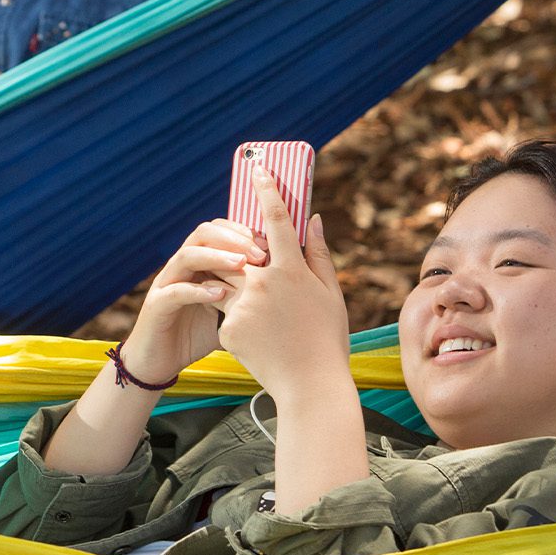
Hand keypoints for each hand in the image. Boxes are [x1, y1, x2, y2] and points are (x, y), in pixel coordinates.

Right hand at [117, 220, 266, 384]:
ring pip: (188, 255)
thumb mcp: (228, 309)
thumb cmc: (197, 333)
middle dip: (234, 239)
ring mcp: (166, 283)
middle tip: (260, 254)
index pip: (219, 230)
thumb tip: (286, 284)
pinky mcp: (156, 305)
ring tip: (241, 265)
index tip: (270, 244)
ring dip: (216, 257)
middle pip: (203, 233)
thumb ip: (246, 293)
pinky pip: (176, 291)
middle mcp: (181, 267)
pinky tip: (220, 295)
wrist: (159, 362)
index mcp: (199, 263)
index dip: (243, 231)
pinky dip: (199, 290)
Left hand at [217, 172, 350, 398]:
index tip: (257, 168)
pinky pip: (224, 310)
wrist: (310, 386)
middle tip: (249, 262)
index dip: (267, 190)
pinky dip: (235, 316)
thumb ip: (319, 254)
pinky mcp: (228, 326)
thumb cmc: (327, 339)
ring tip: (262, 310)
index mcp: (292, 270)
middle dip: (240, 252)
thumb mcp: (331, 294)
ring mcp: (243, 304)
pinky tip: (259, 337)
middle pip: (240, 250)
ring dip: (233, 284)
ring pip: (225, 279)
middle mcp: (264, 282)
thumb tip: (313, 218)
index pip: (277, 219)